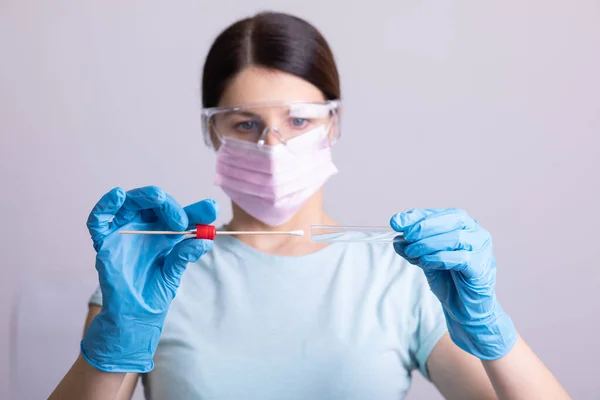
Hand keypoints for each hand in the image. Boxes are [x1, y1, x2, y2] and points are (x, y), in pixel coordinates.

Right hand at [80, 186, 218, 371]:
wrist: (133, 314)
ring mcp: (124, 232)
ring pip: (130, 203)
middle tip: (182, 221)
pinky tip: (117, 195)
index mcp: (167, 233)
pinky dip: (106, 204)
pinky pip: (99, 219)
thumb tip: (205, 241)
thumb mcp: (173, 273)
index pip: (183, 216)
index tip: (212, 208)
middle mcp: (146, 228)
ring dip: (143, 196)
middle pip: (156, 204)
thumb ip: (184, 255)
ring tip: (158, 197)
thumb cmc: (154, 293)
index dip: (198, 211)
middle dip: (170, 206)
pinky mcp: (104, 241)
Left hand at [390, 208, 516, 359]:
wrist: (464, 309)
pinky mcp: (482, 268)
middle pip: (452, 220)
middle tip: (405, 235)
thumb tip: (396, 239)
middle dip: (424, 226)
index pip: (440, 214)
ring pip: (456, 238)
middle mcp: (477, 234)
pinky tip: (425, 262)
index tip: (396, 221)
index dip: (417, 215)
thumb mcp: (425, 260)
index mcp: (464, 226)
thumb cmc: (449, 280)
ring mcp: (483, 250)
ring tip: (411, 252)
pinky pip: (461, 258)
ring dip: (428, 243)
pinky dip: (439, 258)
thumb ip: (413, 248)